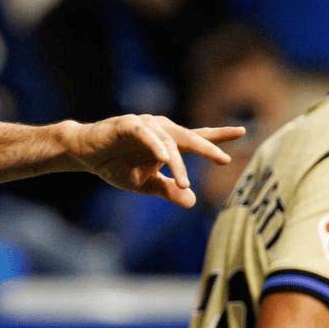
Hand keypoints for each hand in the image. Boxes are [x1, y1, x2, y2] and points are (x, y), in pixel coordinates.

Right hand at [64, 114, 244, 207]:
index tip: (242, 133)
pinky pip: (146, 134)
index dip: (219, 136)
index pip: (198, 137)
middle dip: (207, 148)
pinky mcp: (128, 125)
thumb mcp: (145, 184)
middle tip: (224, 160)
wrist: (86, 154)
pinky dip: (155, 145)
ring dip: (177, 163)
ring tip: (183, 183)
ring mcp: (145, 125)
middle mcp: (161, 129)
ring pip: (168, 142)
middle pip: (189, 137)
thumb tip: (193, 203)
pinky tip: (163, 157)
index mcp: (168, 142)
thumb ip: (168, 190)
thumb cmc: (116, 165)